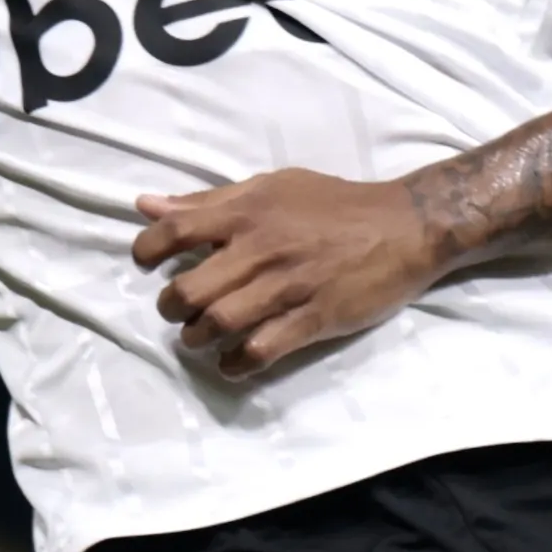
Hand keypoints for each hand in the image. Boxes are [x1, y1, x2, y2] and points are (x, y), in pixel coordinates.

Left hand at [134, 169, 447, 377]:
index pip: (176, 231)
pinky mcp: (316, 318)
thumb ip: (210, 200)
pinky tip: (233, 363)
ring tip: (201, 338)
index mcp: (248, 212)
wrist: (406, 226)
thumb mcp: (273, 187)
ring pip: (219, 324)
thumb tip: (146, 205)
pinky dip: (236, 364)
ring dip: (197, 338)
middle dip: (171, 308)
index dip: (147, 251)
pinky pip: (261, 350)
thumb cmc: (335, 205)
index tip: (146, 265)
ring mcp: (289, 287)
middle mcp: (262, 249)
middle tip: (177, 311)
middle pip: (189, 290)